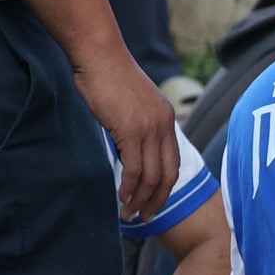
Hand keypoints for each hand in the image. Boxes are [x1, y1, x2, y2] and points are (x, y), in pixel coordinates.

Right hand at [74, 43, 177, 219]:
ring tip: (130, 214)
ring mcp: (150, 128)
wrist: (101, 57)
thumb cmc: (110, 79)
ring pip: (151, 175)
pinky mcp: (131, 130)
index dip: (166, 186)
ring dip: (141, 198)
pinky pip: (134, 167)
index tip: (155, 202)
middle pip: (167, 173)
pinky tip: (122, 197)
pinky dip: (129, 186)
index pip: (173, 162)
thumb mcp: (133, 106)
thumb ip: (138, 126)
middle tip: (145, 217)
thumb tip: (131, 148)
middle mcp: (165, 125)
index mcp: (167, 120)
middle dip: (157, 199)